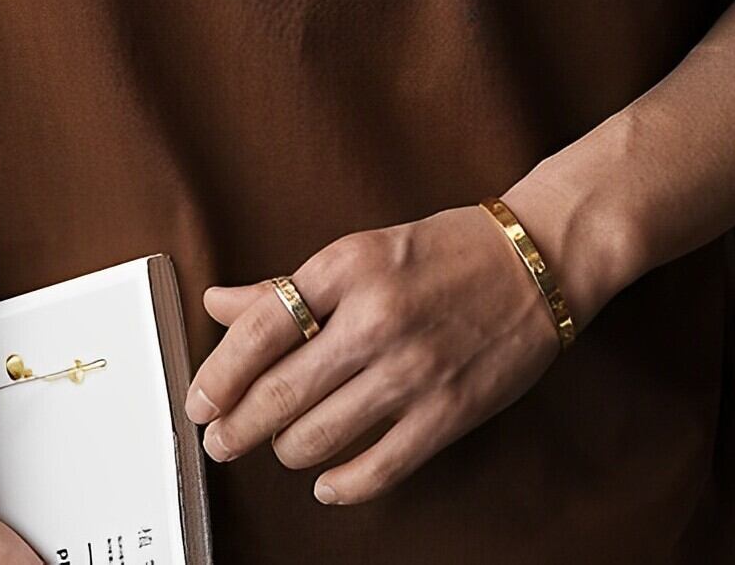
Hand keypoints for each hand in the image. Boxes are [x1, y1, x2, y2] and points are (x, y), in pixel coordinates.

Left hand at [183, 203, 567, 506]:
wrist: (535, 260)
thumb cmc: (444, 252)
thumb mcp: (361, 250)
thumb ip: (289, 286)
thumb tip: (220, 304)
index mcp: (347, 266)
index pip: (260, 329)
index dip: (218, 374)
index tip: (199, 401)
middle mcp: (375, 317)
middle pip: (280, 391)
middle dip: (237, 426)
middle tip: (219, 440)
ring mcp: (413, 369)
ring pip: (318, 435)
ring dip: (283, 450)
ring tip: (277, 446)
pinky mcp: (447, 412)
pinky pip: (376, 468)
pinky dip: (340, 485)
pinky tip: (326, 482)